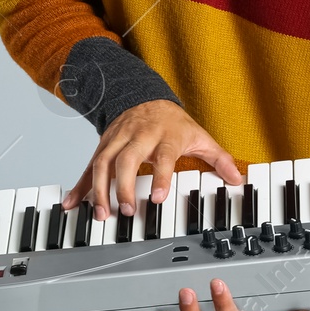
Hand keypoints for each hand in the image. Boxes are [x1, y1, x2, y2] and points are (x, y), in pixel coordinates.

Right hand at [60, 100, 241, 220]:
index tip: (158, 198)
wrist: (145, 97)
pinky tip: (71, 203)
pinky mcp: (103, 146)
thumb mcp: (199, 136)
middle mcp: (139, 136)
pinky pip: (88, 165)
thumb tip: (237, 179)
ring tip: (100, 213)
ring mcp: (118, 139)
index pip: (162, 155)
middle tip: (127, 211)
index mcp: (165, 135)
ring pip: (103, 162)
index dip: (160, 176)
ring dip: (99, 189)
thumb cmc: (173, 123)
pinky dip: (79, 185)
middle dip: (124, 186)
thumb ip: (219, 159)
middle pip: (126, 159)